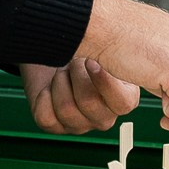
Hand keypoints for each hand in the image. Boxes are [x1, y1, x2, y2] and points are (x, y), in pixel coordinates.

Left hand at [22, 57, 141, 133]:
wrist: (61, 56)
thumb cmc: (89, 50)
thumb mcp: (106, 46)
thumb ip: (114, 48)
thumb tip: (115, 41)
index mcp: (125, 99)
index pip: (122, 102)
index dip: (105, 83)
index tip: (91, 61)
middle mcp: (104, 117)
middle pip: (88, 102)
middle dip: (76, 73)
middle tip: (74, 60)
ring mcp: (80, 125)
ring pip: (66, 109)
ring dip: (60, 82)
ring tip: (63, 72)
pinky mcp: (56, 126)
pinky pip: (46, 117)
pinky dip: (43, 97)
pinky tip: (49, 87)